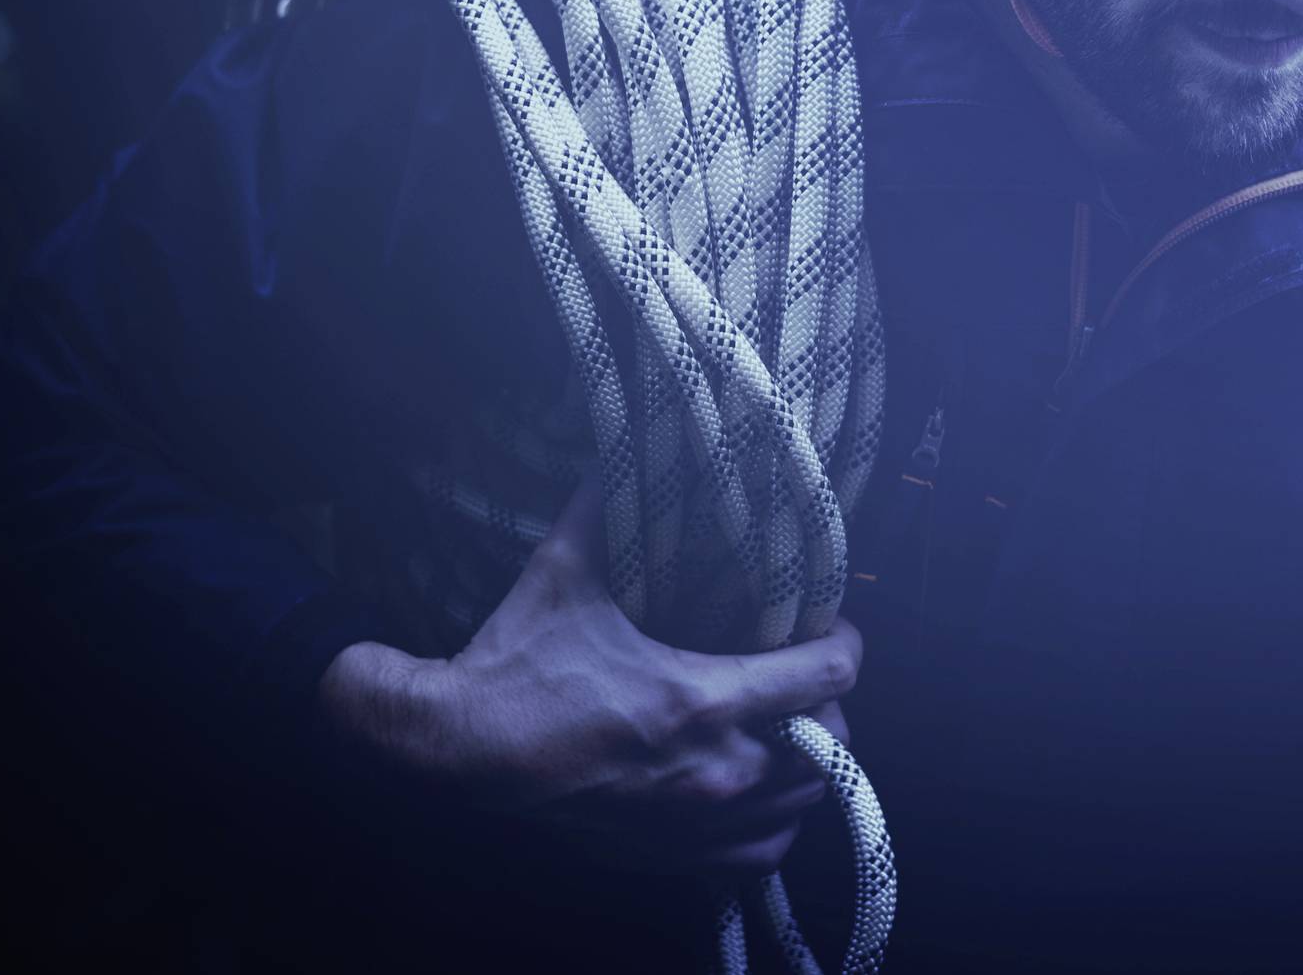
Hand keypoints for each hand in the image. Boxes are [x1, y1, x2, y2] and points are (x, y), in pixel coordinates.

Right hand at [316, 473, 860, 878]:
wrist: (460, 752)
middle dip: (827, 706)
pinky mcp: (674, 860)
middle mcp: (716, 773)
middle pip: (833, 747)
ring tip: (783, 727)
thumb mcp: (565, 569)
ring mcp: (698, 827)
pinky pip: (760, 853)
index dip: (842, 643)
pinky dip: (770, 821)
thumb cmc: (516, 662)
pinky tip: (749, 786)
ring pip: (803, 806)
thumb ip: (609, 503)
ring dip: (805, 765)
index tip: (830, 624)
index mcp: (703, 701)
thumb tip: (633, 442)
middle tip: (800, 673)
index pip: (828, 677)